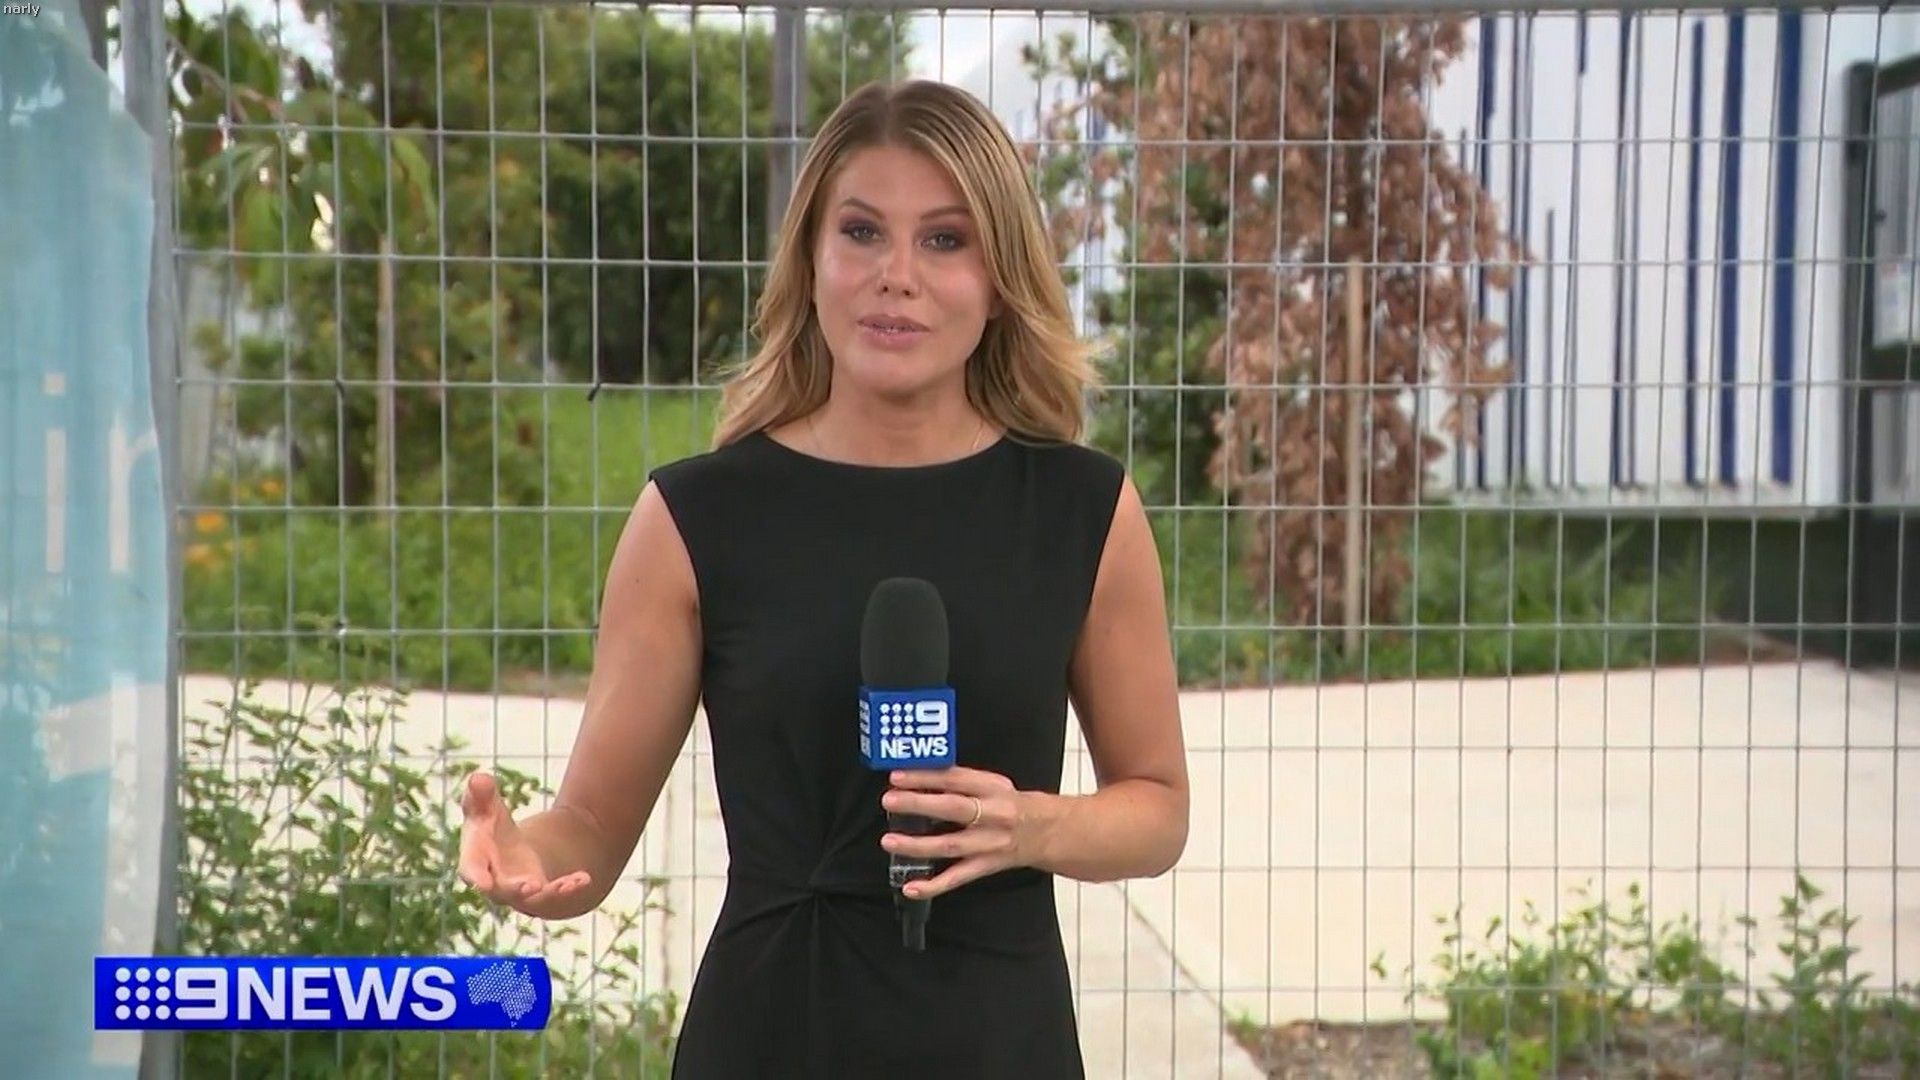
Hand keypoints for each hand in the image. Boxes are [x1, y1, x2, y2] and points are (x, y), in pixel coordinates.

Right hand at [458, 771, 591, 911]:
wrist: (514, 853)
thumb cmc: (491, 828)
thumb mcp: (487, 808)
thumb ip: (481, 795)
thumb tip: (477, 777)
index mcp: (477, 862)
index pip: (471, 870)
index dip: (475, 876)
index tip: (479, 882)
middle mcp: (496, 883)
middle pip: (503, 890)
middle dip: (515, 888)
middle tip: (530, 885)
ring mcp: (520, 892)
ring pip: (533, 899)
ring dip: (547, 893)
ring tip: (563, 885)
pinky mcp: (543, 895)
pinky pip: (557, 895)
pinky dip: (570, 888)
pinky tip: (584, 878)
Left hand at [880, 766, 1047, 900]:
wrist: (1046, 832)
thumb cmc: (1013, 805)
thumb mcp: (993, 784)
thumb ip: (961, 781)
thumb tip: (921, 779)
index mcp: (992, 789)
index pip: (955, 779)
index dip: (925, 777)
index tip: (898, 776)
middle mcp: (992, 815)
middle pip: (952, 809)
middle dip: (918, 804)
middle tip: (890, 800)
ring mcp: (988, 844)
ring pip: (950, 845)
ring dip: (918, 845)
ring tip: (890, 841)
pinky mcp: (985, 866)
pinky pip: (957, 878)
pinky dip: (933, 885)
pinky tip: (911, 887)